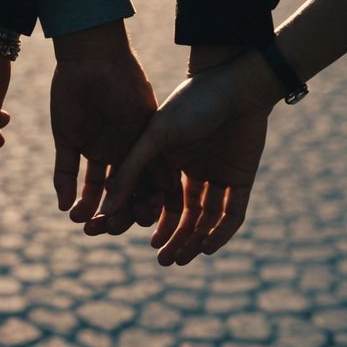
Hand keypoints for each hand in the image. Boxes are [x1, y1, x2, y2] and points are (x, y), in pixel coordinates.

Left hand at [50, 20, 159, 234]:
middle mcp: (119, 150)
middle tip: (110, 228)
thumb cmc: (126, 85)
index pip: (147, 186)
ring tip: (84, 223)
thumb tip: (156, 201)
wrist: (93, 56)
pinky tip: (67, 206)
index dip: (146, 205)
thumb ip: (146, 163)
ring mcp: (93, 145)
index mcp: (143, 146)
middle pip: (120, 192)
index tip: (144, 220)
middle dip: (116, 213)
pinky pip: (66, 170)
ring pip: (92, 187)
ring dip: (89, 207)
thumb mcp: (143, 126)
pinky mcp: (68, 140)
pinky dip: (66, 189)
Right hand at [99, 51, 282, 265]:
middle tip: (162, 261)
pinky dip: (220, 233)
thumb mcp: (155, 136)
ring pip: (205, 219)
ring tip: (179, 259)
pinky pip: (232, 214)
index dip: (145, 221)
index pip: (155, 199)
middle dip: (172, 239)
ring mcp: (218, 176)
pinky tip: (207, 247)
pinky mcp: (241, 179)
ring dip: (193, 240)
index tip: (132, 239)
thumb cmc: (191, 103)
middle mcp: (192, 171)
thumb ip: (131, 170)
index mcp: (169, 160)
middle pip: (181, 215)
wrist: (236, 86)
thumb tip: (105, 206)